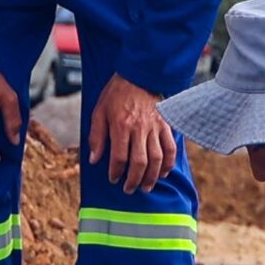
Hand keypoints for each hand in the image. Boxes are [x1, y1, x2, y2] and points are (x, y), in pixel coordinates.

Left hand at [84, 74, 172, 193]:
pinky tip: (162, 173)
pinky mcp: (166, 126)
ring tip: (145, 187)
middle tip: (129, 189)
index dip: (115, 172)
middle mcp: (140, 129)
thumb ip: (97, 137)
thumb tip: (94, 159)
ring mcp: (155, 128)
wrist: (139, 76)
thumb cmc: (116, 94)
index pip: (119, 157)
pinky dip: (168, 163)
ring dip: (151, 177)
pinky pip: (170, 148)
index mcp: (121, 126)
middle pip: (139, 162)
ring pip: (156, 159)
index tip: (113, 179)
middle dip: (133, 180)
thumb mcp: (98, 112)